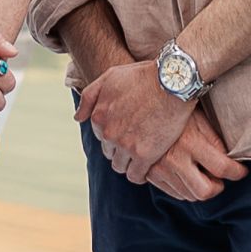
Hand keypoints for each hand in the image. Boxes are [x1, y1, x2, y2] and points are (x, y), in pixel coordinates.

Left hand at [75, 58, 195, 180]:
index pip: (100, 136)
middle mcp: (109, 134)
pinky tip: (148, 168)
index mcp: (98, 117)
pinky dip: (140, 174)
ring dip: (129, 163)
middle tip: (137, 142)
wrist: (172, 82)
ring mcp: (126, 146)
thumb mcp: (110, 77)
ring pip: (121, 166)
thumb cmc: (143, 76)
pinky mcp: (145, 155)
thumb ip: (90, 97)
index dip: (114, 133)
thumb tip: (78, 118)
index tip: (128, 130)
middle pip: (109, 152)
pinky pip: (135, 175)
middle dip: (120, 149)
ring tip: (143, 156)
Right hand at [143, 101, 248, 202]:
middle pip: (205, 191)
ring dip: (200, 188)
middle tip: (219, 177)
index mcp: (190, 142)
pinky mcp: (149, 174)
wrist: (143, 105)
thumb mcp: (200, 118)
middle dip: (217, 187)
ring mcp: (160, 169)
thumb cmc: (175, 107)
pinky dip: (184, 188)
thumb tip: (231, 160)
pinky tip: (187, 175)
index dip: (237, 172)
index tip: (241, 171)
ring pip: (189, 195)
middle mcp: (174, 159)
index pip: (222, 168)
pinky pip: (173, 193)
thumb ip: (215, 141)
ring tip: (202, 173)